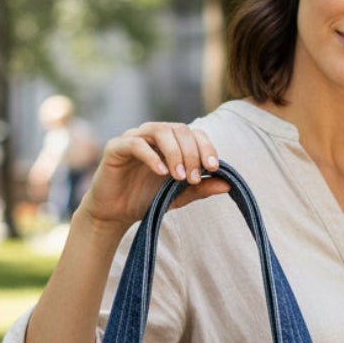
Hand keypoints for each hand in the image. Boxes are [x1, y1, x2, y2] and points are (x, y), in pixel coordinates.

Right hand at [75, 121, 228, 233]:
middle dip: (191, 153)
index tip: (213, 168)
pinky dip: (151, 156)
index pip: (194, 133)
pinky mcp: (116, 147)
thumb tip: (227, 184)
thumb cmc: (147, 200)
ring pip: (160, 131)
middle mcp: (153, 136)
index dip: (206, 147)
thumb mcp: (178, 196)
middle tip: (193, 179)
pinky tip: (161, 172)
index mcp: (171, 143)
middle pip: (180, 130)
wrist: (116, 213)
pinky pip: (136, 144)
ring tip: (179, 177)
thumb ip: (200, 188)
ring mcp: (134, 138)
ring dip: (175, 153)